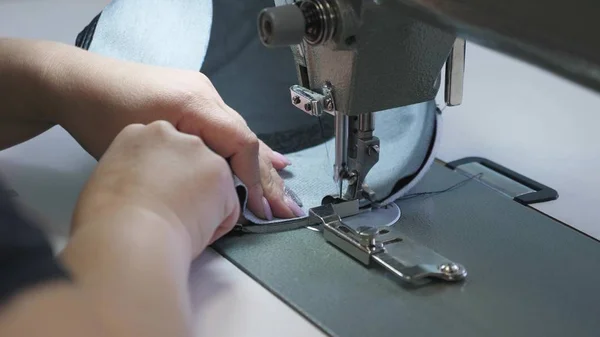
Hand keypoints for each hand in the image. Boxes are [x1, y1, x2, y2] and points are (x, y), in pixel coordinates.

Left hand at [51, 51, 301, 219]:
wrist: (76, 83)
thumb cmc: (99, 117)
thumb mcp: (141, 147)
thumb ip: (184, 167)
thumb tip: (218, 195)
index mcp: (195, 102)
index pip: (241, 141)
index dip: (255, 179)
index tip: (263, 211)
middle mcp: (205, 95)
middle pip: (246, 139)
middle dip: (266, 178)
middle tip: (287, 208)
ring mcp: (200, 95)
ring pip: (238, 134)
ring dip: (261, 165)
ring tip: (284, 190)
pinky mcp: (191, 101)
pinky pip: (225, 129)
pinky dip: (243, 149)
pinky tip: (269, 158)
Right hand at [71, 121, 238, 256]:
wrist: (129, 236)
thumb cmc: (107, 221)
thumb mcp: (106, 182)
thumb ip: (130, 174)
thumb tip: (140, 190)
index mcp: (137, 134)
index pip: (161, 151)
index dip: (161, 178)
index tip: (154, 197)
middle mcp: (171, 134)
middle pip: (190, 161)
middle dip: (187, 185)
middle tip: (167, 213)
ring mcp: (199, 151)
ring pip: (212, 183)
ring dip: (203, 204)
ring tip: (177, 224)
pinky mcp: (221, 173)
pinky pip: (228, 206)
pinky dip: (217, 224)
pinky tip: (192, 230)